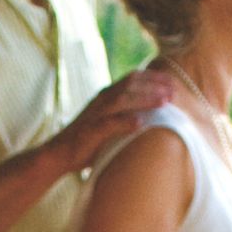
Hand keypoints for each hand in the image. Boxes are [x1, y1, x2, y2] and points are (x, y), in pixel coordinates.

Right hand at [49, 69, 178, 173]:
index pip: (132, 78)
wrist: (57, 154)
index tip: (173, 81)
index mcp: (106, 95)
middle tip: (174, 91)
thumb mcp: (108, 120)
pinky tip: (140, 123)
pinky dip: (125, 122)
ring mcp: (95, 115)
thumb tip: (154, 114)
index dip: (153, 77)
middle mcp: (101, 100)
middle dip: (154, 85)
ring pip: (122, 100)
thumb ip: (126, 113)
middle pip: (130, 85)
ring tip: (164, 102)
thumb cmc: (87, 139)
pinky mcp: (89, 131)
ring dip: (144, 99)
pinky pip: (108, 124)